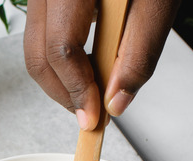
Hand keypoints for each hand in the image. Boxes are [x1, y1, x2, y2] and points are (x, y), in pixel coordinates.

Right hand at [23, 0, 180, 130]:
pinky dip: (61, 54)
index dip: (76, 90)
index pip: (60, 49)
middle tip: (90, 111)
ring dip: (61, 76)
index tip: (93, 117)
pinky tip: (88, 61)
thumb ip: (140, 53)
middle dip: (62, 92)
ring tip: (93, 87)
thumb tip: (117, 101)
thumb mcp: (158, 1)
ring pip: (34, 45)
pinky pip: (43, 30)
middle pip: (37, 53)